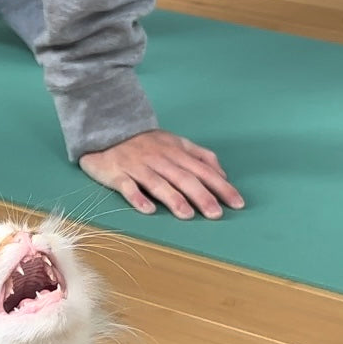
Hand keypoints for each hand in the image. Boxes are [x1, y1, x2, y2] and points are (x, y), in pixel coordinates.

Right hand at [79, 130, 244, 219]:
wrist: (106, 129)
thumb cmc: (145, 142)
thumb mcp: (176, 143)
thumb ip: (199, 156)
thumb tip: (222, 174)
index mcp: (176, 152)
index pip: (203, 170)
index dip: (220, 186)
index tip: (236, 203)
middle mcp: (160, 159)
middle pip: (184, 178)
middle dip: (201, 195)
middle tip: (216, 214)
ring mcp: (138, 166)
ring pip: (158, 183)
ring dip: (173, 198)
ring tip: (187, 215)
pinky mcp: (117, 173)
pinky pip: (128, 186)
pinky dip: (137, 198)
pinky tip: (148, 210)